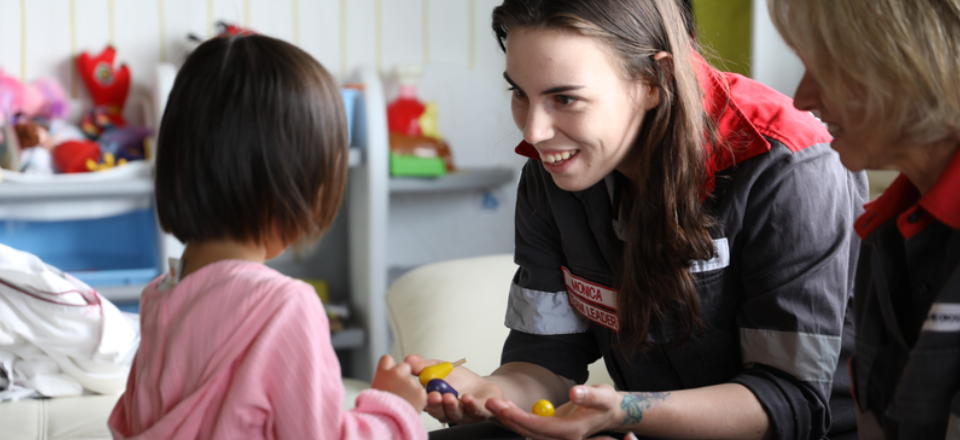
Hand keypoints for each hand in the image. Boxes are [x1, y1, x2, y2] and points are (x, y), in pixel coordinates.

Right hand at [371, 354, 426, 411]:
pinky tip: (409, 406)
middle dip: (404, 375)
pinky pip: (421, 393)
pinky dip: (418, 399)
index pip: (387, 359)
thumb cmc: (377, 409)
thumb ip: (384, 380)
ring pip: (414, 382)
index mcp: (382, 372)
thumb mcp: (375, 391)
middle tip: (398, 390)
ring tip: (402, 402)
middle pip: (404, 366)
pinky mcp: (421, 393)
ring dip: (411, 389)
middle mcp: (397, 373)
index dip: (389, 366)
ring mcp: (410, 382)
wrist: (385, 422)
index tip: (390, 372)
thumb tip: (388, 375)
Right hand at [406, 353, 503, 424]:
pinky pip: (476, 410)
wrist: (481, 387)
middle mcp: (446, 412)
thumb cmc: (459, 381)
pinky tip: (468, 398)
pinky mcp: (478, 413)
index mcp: (434, 403)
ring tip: (450, 396)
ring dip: (452, 405)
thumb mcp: (440, 369)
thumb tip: (408, 359)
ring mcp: (462, 415)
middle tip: (435, 395)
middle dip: (435, 405)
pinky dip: (472, 404)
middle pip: (438, 412)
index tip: (420, 391)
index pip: (424, 404)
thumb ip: (424, 366)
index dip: (421, 400)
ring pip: (456, 413)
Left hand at [485, 384, 622, 439]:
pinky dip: (516, 418)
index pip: (541, 428)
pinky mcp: (550, 432)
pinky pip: (529, 428)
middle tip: (490, 402)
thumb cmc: (605, 403)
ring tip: (493, 403)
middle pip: (529, 432)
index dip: (520, 418)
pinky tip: (505, 407)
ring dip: (509, 418)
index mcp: (572, 432)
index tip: (504, 407)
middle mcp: (562, 439)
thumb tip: (575, 393)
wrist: (609, 412)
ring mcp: (555, 438)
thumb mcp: (603, 396)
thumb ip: (590, 396)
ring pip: (527, 432)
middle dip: (508, 418)